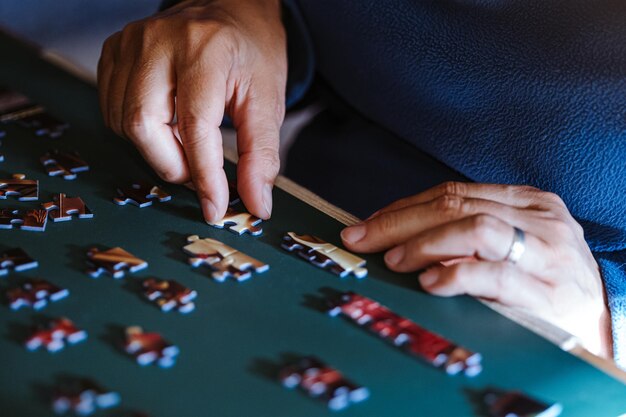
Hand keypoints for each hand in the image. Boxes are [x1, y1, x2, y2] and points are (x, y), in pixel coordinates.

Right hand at [98, 0, 285, 221]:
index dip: (204, 175)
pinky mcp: (113, 51)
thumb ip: (261, 155)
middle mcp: (159, 40)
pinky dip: (139, 132)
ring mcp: (130, 43)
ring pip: (123, 122)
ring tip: (186, 143)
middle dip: (173, 164)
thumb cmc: (251, 56)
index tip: (215, 207)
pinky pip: (112, 110)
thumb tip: (256, 204)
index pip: (196, 124)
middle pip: (144, 125)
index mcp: (207, 48)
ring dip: (156, 150)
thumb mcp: (268, 102)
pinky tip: (166, 125)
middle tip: (199, 172)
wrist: (231, 12)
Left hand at [340, 182, 611, 357]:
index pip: (453, 192)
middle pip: (455, 205)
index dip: (404, 207)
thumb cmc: (548, 284)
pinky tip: (430, 282)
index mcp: (527, 202)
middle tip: (361, 239)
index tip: (368, 223)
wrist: (603, 324)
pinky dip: (456, 274)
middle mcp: (539, 219)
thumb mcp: (515, 245)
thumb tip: (400, 237)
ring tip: (393, 260)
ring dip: (423, 242)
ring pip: (474, 228)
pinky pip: (496, 275)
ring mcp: (546, 253)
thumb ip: (469, 234)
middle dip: (398, 222)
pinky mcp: (549, 292)